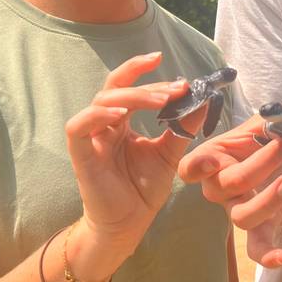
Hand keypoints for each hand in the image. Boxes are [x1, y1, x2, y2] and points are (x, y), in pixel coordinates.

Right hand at [65, 52, 204, 251]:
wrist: (128, 224)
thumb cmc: (143, 189)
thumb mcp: (170, 154)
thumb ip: (183, 129)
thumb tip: (203, 101)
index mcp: (122, 122)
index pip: (126, 85)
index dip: (140, 69)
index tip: (162, 58)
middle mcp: (104, 125)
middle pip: (117, 89)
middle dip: (147, 85)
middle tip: (175, 89)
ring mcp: (91, 138)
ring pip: (102, 102)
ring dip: (132, 97)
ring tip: (159, 100)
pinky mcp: (81, 154)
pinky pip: (79, 127)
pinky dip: (97, 116)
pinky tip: (120, 116)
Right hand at [178, 103, 281, 267]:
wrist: (274, 168)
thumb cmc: (257, 146)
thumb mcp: (261, 130)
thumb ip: (275, 120)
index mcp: (211, 160)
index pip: (191, 167)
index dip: (198, 166)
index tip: (212, 160)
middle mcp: (218, 188)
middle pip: (231, 183)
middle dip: (262, 162)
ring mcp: (236, 210)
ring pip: (242, 216)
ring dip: (268, 200)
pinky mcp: (257, 229)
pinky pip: (256, 247)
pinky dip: (268, 255)